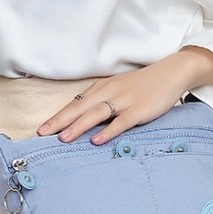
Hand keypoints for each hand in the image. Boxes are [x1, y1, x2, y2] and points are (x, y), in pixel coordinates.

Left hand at [36, 48, 212, 145]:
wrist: (171, 73)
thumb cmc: (143, 84)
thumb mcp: (118, 88)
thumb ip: (102, 101)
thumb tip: (83, 119)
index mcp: (102, 87)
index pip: (75, 103)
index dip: (58, 116)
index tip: (42, 128)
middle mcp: (109, 92)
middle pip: (79, 108)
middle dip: (59, 121)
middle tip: (41, 134)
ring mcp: (124, 101)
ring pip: (95, 114)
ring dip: (78, 126)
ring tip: (62, 138)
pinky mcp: (138, 110)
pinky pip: (120, 122)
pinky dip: (107, 131)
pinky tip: (96, 140)